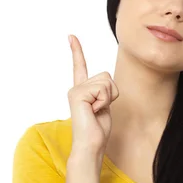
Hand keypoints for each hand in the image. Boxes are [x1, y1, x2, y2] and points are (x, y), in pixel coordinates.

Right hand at [68, 34, 118, 153]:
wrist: (91, 145)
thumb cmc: (98, 130)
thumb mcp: (104, 106)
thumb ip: (104, 92)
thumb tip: (107, 83)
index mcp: (82, 90)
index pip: (80, 67)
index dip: (77, 51)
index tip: (71, 36)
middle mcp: (76, 88)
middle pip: (106, 76)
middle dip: (111, 93)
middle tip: (101, 110)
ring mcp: (75, 91)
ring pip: (106, 82)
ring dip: (108, 98)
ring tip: (97, 111)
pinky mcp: (77, 95)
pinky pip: (103, 89)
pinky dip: (104, 101)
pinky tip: (94, 112)